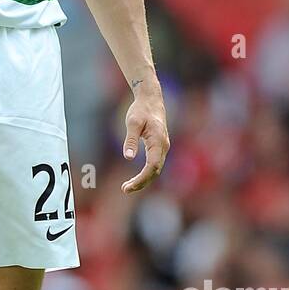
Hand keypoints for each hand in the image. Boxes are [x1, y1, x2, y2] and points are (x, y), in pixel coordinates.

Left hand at [121, 78, 169, 193]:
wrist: (150, 99)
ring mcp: (163, 147)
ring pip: (156, 169)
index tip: (129, 186)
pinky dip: (146, 173)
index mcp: (158, 141)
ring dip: (143, 180)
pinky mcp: (159, 147)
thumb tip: (128, 158)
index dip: (141, 178)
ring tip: (127, 186)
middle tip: (125, 189)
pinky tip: (136, 178)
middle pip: (155, 171)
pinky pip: (155, 164)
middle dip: (141, 183)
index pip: (152, 166)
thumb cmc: (141, 110)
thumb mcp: (132, 123)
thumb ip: (131, 140)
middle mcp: (163, 146)